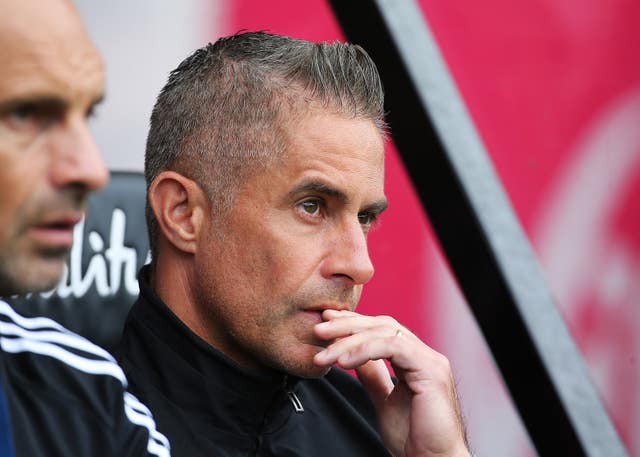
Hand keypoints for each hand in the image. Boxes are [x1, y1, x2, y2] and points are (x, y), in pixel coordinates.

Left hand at [313, 310, 469, 456]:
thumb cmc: (414, 438)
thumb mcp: (383, 400)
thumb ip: (372, 375)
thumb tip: (352, 355)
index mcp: (414, 360)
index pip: (382, 329)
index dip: (354, 322)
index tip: (327, 321)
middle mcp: (424, 355)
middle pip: (382, 325)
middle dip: (347, 325)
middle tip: (319, 330)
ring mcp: (430, 360)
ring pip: (385, 333)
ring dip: (350, 340)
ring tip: (326, 353)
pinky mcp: (430, 370)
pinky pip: (393, 347)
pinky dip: (365, 350)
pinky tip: (344, 361)